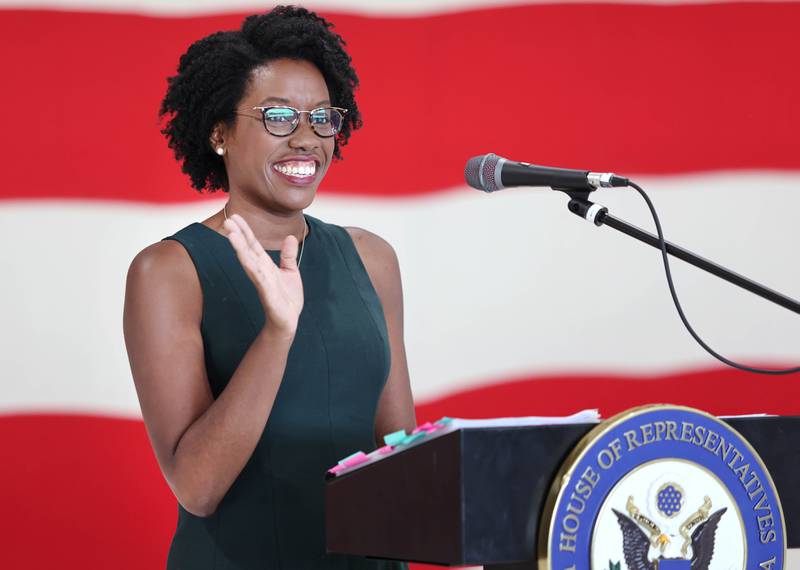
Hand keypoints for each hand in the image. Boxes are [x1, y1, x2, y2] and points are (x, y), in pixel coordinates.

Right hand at [223, 214, 303, 335]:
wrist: (288, 322)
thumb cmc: (287, 299)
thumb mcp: (291, 272)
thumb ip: (288, 256)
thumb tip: (290, 237)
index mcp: (265, 265)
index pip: (253, 244)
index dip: (244, 230)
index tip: (235, 216)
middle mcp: (261, 272)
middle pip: (247, 250)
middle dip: (237, 236)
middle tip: (226, 220)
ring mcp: (263, 283)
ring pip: (249, 263)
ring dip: (240, 249)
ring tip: (231, 235)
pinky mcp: (268, 295)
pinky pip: (260, 280)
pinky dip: (253, 269)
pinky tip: (246, 259)